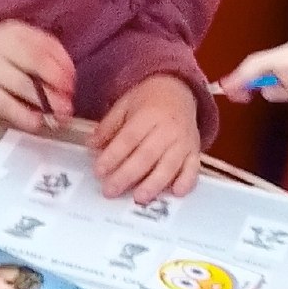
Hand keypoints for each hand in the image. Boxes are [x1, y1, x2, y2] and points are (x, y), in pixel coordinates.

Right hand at [0, 23, 75, 129]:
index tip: (72, 82)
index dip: (64, 65)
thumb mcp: (19, 45)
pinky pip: (5, 105)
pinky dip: (23, 115)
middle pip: (35, 62)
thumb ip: (44, 54)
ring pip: (23, 84)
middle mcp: (0, 45)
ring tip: (59, 114)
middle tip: (69, 100)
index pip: (46, 44)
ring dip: (45, 101)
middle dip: (57, 82)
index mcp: (15, 31)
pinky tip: (36, 123)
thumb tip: (68, 77)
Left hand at [92, 73, 200, 199]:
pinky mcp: (194, 151)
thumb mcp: (124, 105)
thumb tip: (92, 146)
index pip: (129, 138)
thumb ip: (108, 127)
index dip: (113, 156)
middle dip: (127, 175)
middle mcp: (168, 129)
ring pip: (169, 165)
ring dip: (154, 183)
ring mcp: (183, 141)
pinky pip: (193, 168)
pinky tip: (176, 192)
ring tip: (139, 198)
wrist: (180, 90)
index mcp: (148, 115)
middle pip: (147, 155)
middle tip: (110, 190)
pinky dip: (187, 181)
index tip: (99, 171)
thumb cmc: (149, 101)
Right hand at [220, 38, 287, 106]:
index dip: (285, 82)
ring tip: (231, 93)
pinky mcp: (284, 57)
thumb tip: (268, 91)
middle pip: (260, 60)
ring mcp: (287, 51)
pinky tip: (243, 89)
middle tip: (227, 94)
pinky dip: (249, 76)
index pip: (284, 65)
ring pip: (257, 62)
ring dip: (242, 76)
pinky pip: (262, 65)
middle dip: (241, 76)